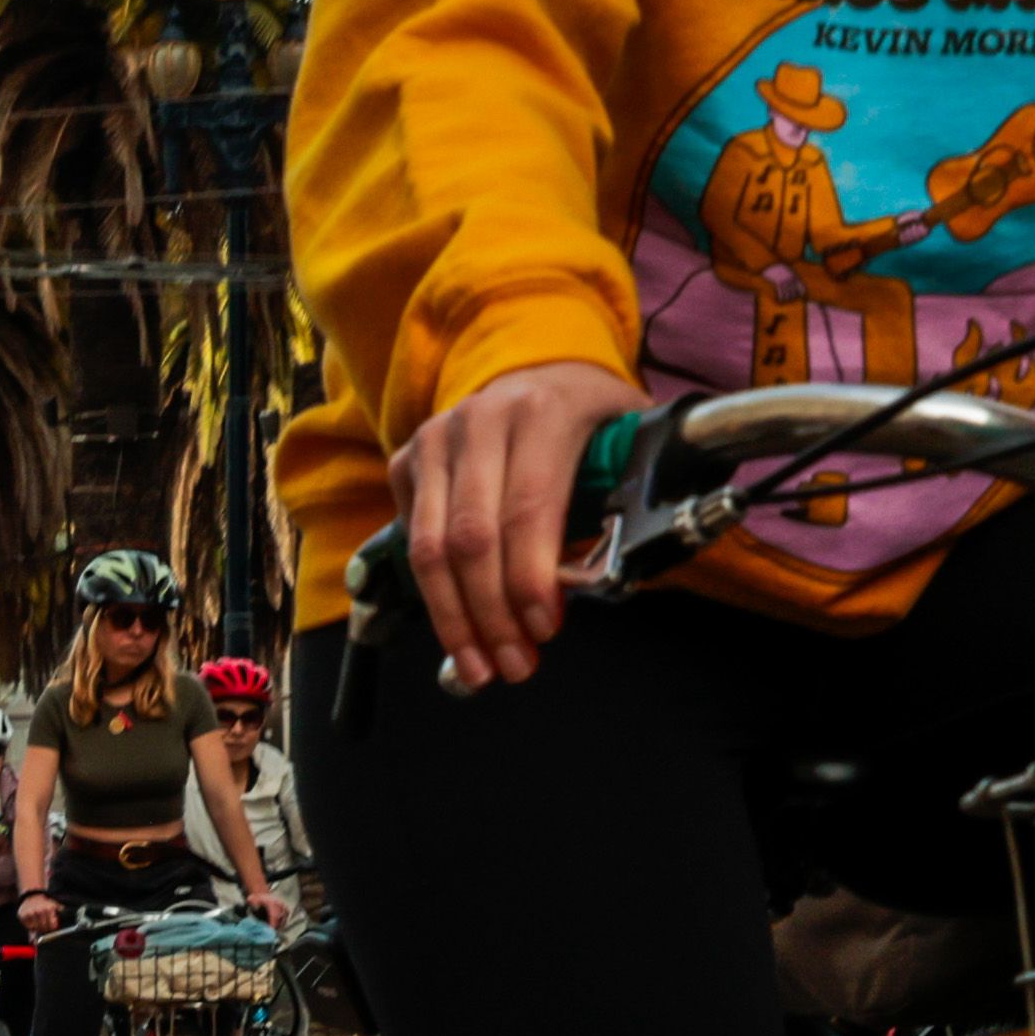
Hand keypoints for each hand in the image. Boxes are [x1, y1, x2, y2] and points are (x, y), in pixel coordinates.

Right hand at [395, 359, 641, 689]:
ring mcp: (435, 439)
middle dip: (491, 614)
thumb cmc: (589, 419)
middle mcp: (479, 420)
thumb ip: (626, 501)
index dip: (531, 580)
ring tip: (480, 666)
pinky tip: (460, 628)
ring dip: (454, 618)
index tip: (545, 630)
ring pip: (429, 548)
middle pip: (471, 539)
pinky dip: (432, 594)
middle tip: (513, 664)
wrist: (540, 370)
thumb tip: (604, 583)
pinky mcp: (407, 459)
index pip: (528, 510)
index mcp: (541, 414)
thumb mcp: (627, 443)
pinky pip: (410, 541)